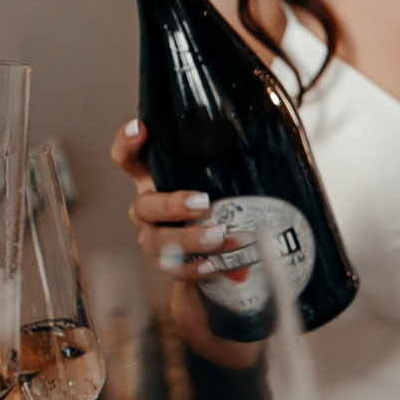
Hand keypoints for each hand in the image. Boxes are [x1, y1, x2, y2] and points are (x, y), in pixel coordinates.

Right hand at [111, 120, 222, 283]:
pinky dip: (194, 268)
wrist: (215, 258)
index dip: (127, 143)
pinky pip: (175, 269)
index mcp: (154, 180)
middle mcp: (147, 209)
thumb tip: (272, 133)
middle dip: (171, 204)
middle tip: (203, 201)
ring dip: (189, 238)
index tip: (142, 129)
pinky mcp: (169, 266)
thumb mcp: (221, 179)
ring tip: (219, 235)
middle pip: (143, 205)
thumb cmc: (219, 206)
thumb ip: (230, 159)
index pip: (128, 159)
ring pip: (157, 240)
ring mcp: (154, 238)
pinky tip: (214, 265)